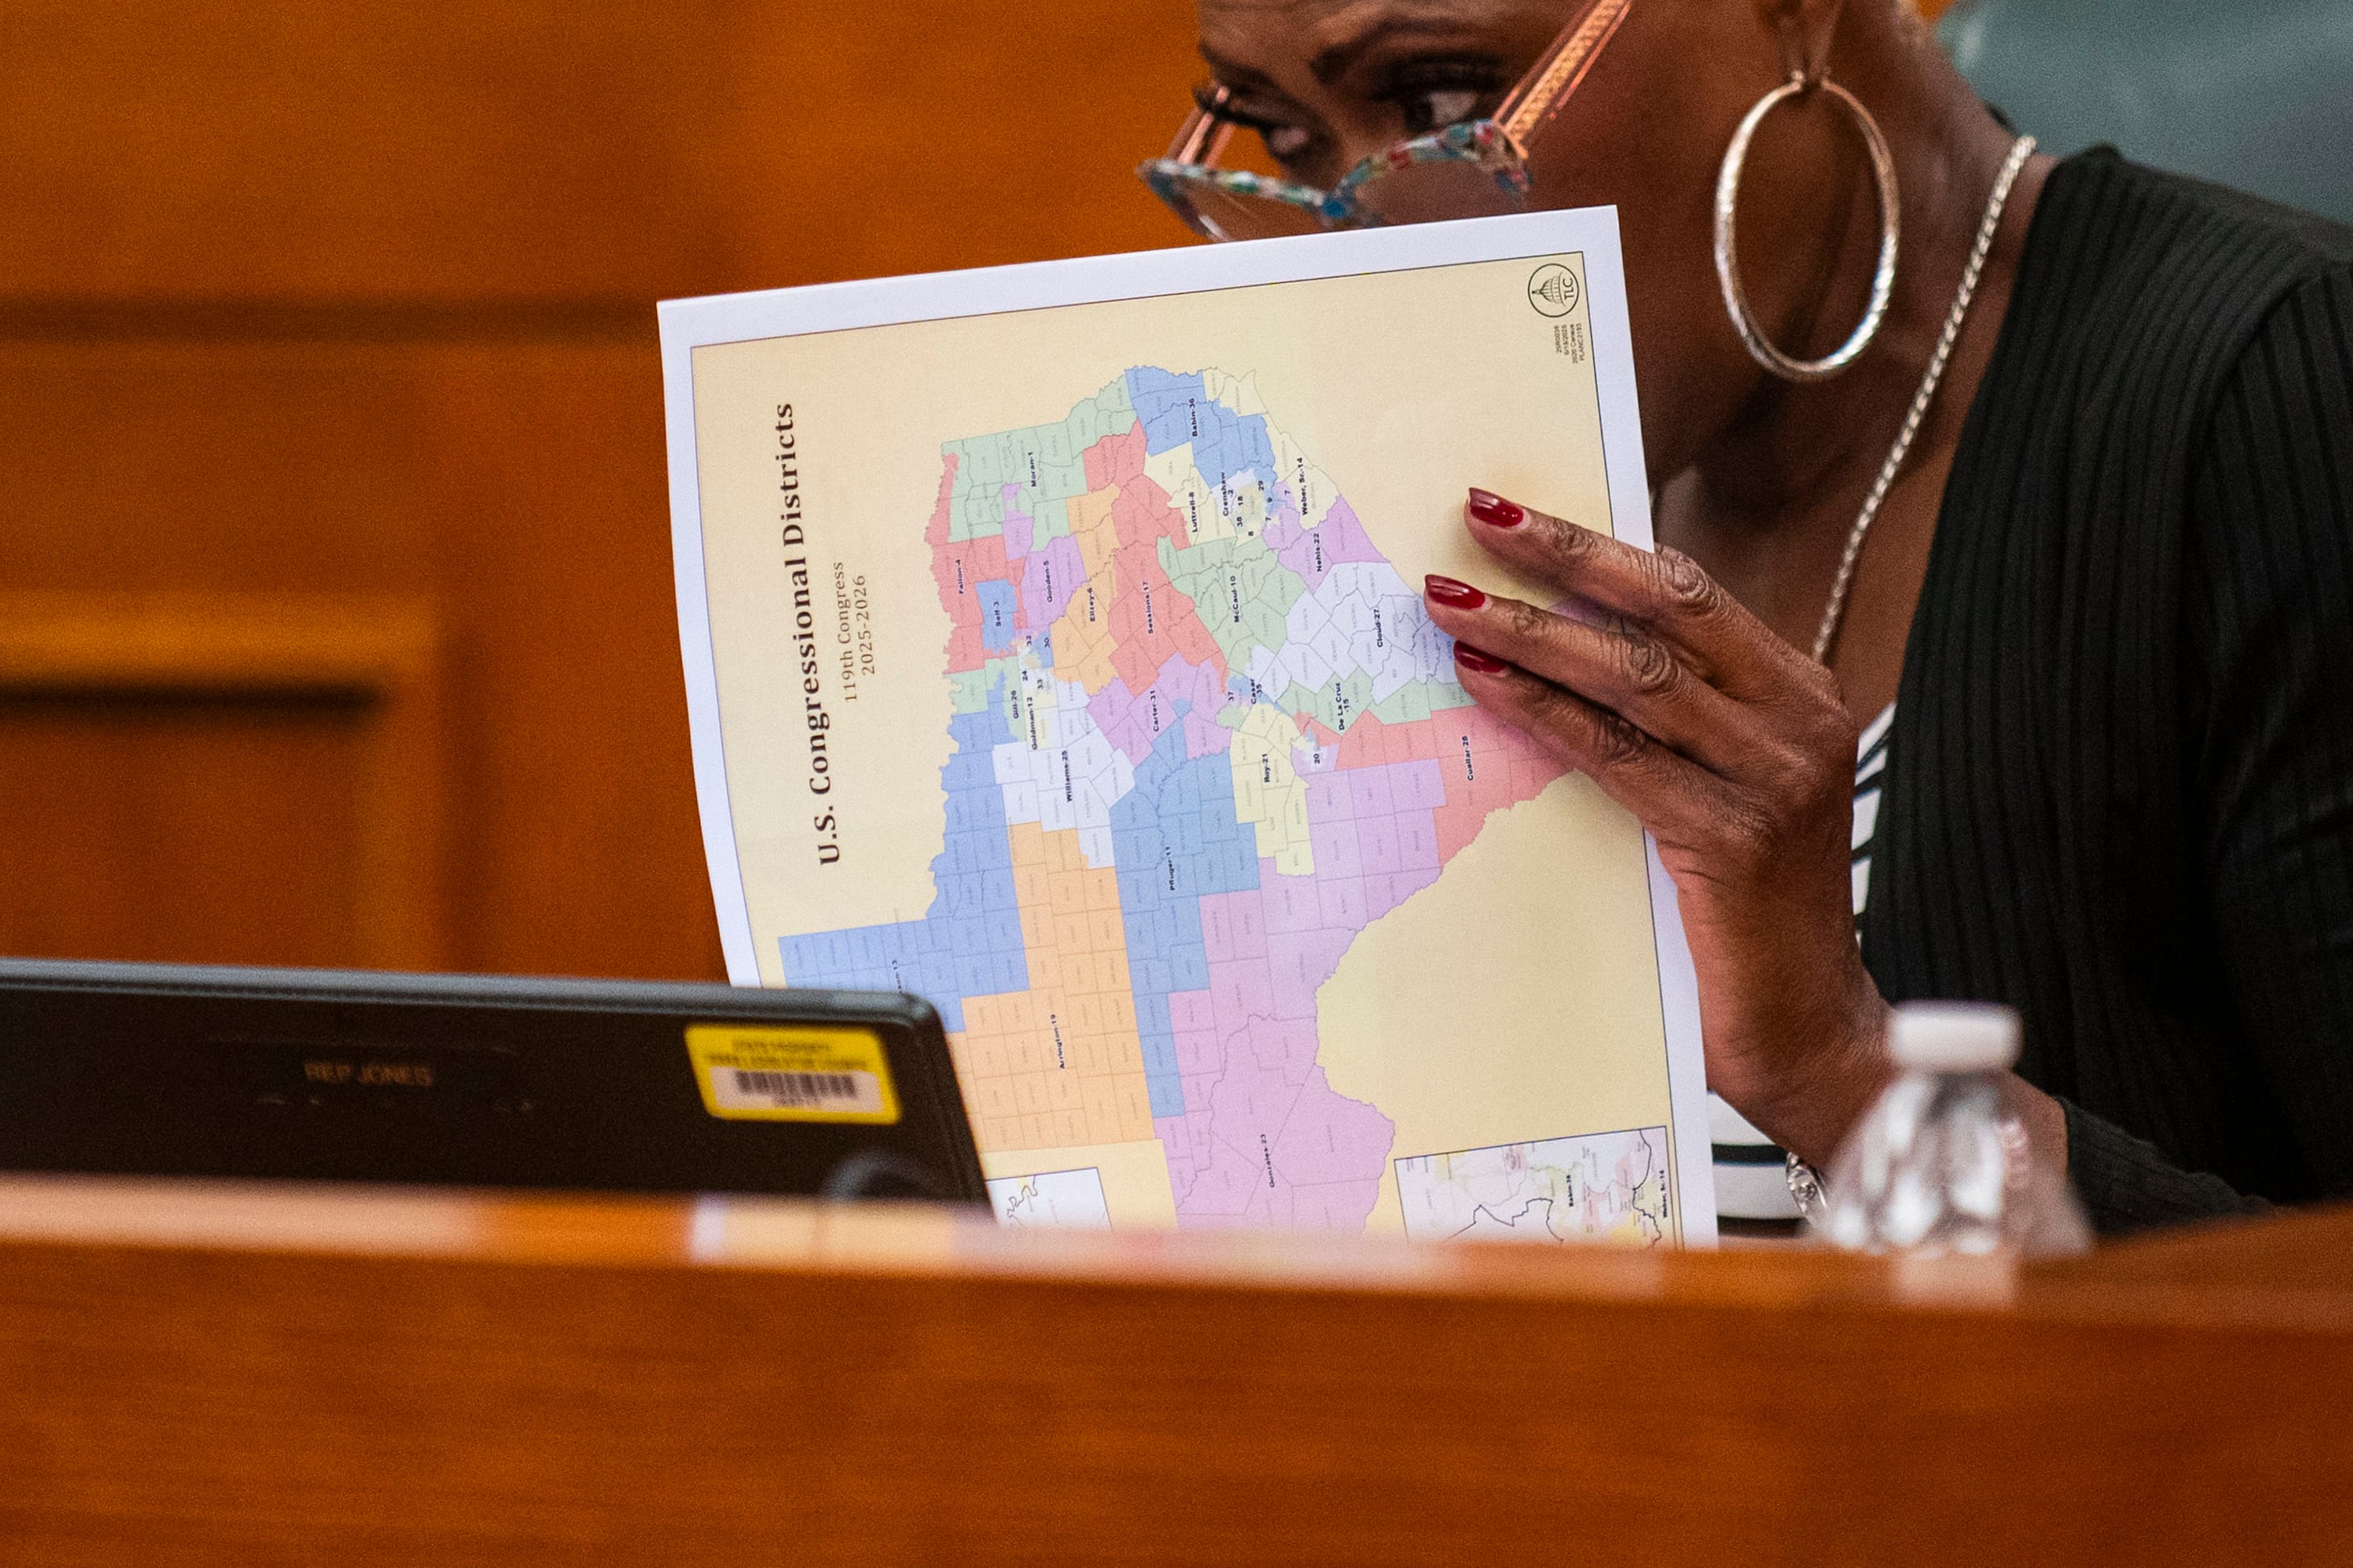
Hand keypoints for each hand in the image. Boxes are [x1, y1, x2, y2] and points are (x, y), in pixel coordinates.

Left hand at [1421, 488, 1890, 1163]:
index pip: (1690, 592)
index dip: (1597, 547)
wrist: (1810, 1030)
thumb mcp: (1717, 789)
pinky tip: (1486, 685)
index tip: (1510, 515)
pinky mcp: (1735, 840)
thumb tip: (1550, 641)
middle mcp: (1799, 720)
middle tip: (1476, 520)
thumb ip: (1662, 720)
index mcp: (1798, 693)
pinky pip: (1621, 756)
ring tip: (1453, 603)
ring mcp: (1774, 778)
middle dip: (1565, 558)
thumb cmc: (1746, 911)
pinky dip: (1547, 713)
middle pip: (1668, 609)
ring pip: (1636, 676)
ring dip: (1532, 632)